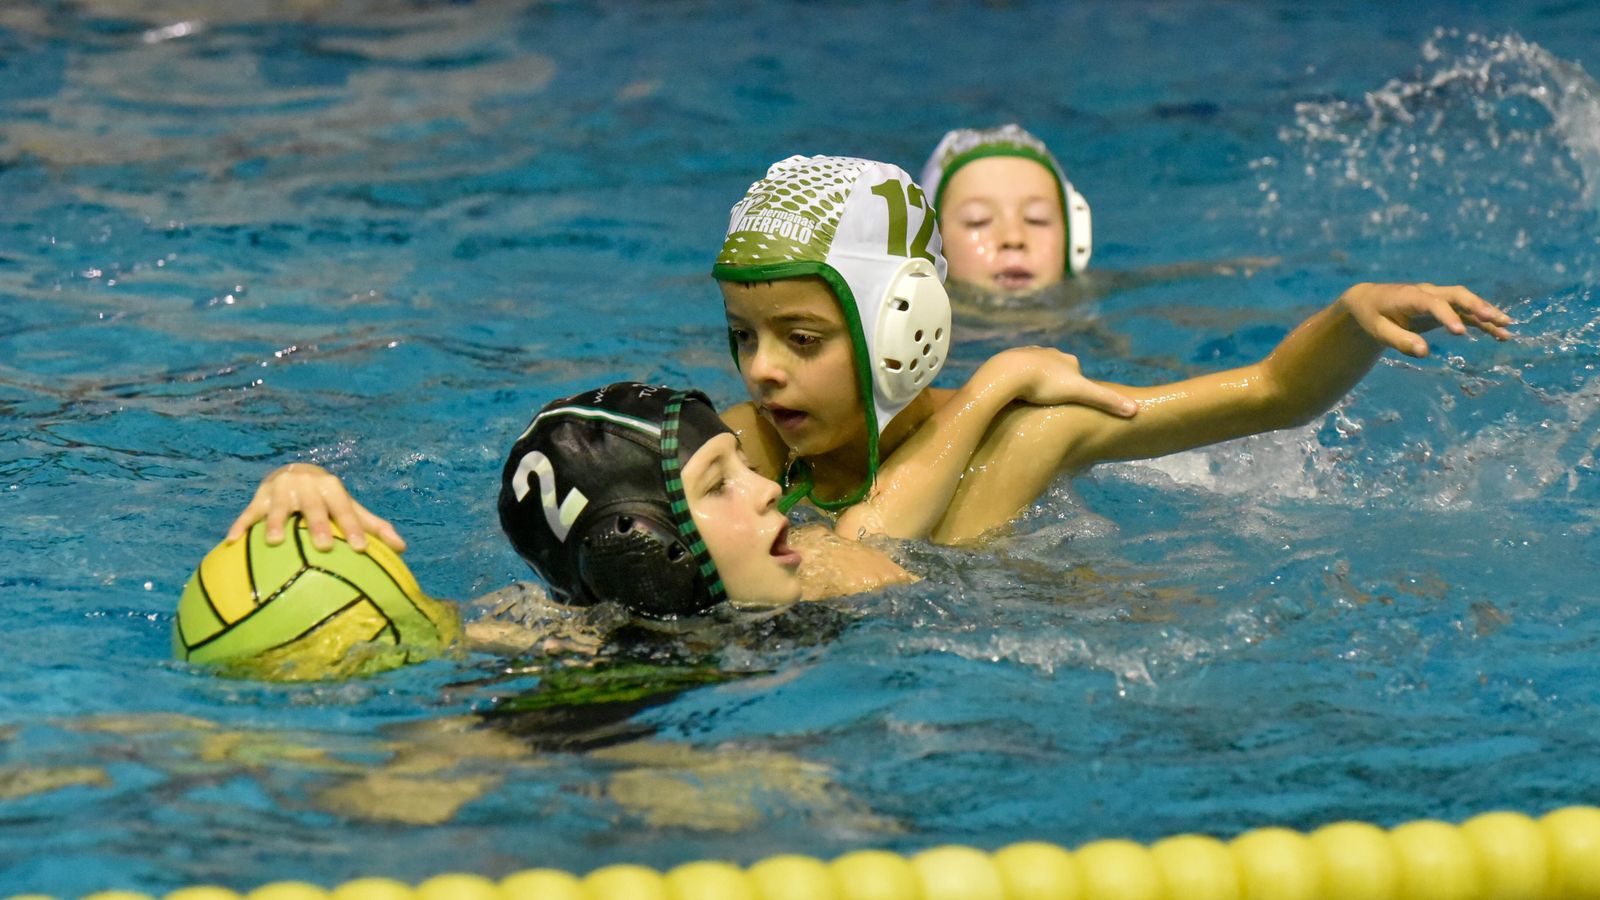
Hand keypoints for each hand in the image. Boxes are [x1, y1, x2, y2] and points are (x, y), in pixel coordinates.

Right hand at [224, 463, 405, 552]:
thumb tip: (403, 548)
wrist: (295, 472)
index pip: (347, 510)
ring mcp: (282, 491)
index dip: (354, 528)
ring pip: (280, 509)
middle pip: (315, 508)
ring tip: (276, 542)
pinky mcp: (259, 498)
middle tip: (324, 547)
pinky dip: (240, 526)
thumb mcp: (350, 507)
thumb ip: (374, 527)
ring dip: (278, 523)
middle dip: (320, 525)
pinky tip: (231, 542)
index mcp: (333, 490)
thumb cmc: (329, 500)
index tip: (361, 549)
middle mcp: (308, 487)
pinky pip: (248, 514)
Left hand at [983, 346, 1138, 416]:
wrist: (1008, 373)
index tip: (1069, 404)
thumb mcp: (1079, 393)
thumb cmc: (1044, 384)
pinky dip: (1018, 382)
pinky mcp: (1009, 360)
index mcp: (1067, 359)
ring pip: (1036, 371)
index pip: (1077, 376)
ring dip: (1035, 383)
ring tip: (1031, 400)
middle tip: (1049, 404)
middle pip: (1056, 372)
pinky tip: (1014, 393)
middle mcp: (1049, 352)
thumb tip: (1136, 410)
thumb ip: (1105, 400)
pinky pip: (1017, 373)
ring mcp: (1028, 354)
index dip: (1075, 391)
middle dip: (1055, 385)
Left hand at [1339, 282, 1512, 357]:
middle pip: (1457, 295)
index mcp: (1409, 296)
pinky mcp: (1444, 307)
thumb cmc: (1372, 316)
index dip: (1446, 316)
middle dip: (1477, 305)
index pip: (1432, 304)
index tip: (1459, 333)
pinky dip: (1483, 322)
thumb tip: (1424, 353)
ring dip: (1487, 313)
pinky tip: (1501, 334)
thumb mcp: (1378, 331)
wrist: (1370, 300)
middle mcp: (1428, 293)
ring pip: (1467, 302)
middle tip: (1495, 319)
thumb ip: (1400, 341)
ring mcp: (1438, 298)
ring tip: (1507, 327)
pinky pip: (1467, 313)